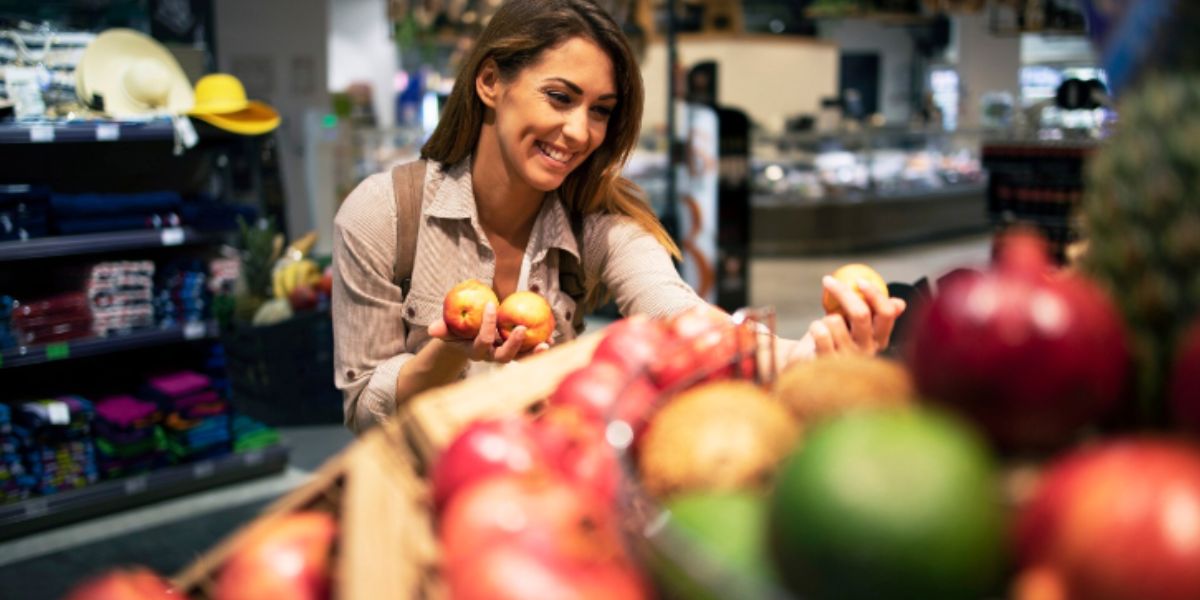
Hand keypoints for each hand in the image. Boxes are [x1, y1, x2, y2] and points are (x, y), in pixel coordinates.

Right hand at [427, 302, 549, 362]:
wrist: (470, 338)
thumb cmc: (459, 330)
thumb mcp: (449, 328)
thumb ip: (443, 329)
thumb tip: (432, 329)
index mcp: (476, 351)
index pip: (482, 341)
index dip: (486, 325)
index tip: (490, 305)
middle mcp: (492, 357)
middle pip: (504, 357)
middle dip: (514, 345)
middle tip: (522, 328)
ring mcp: (506, 356)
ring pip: (521, 359)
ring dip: (534, 353)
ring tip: (547, 343)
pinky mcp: (518, 353)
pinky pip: (530, 352)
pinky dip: (540, 347)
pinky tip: (552, 338)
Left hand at [808, 275, 906, 356]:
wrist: (809, 363)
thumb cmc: (834, 340)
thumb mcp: (856, 325)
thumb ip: (875, 314)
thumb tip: (901, 304)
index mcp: (879, 340)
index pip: (886, 314)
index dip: (875, 294)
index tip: (859, 280)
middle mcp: (867, 351)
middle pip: (860, 313)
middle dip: (843, 292)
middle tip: (828, 281)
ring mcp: (848, 358)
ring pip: (835, 320)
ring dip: (825, 318)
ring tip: (824, 327)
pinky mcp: (828, 362)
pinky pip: (821, 332)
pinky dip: (815, 326)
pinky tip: (816, 334)